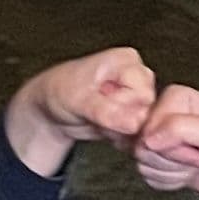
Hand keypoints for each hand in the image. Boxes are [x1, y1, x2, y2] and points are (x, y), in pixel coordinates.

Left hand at [4, 46, 156, 174]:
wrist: (51, 109)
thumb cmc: (60, 92)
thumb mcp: (78, 100)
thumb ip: (107, 112)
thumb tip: (135, 123)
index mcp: (127, 61)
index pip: (144, 95)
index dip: (122, 107)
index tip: (99, 102)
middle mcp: (138, 76)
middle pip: (147, 112)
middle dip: (122, 122)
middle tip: (97, 115)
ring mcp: (138, 96)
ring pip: (144, 126)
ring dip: (120, 132)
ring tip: (98, 120)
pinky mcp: (135, 113)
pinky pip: (139, 134)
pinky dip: (121, 138)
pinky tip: (104, 129)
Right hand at [132, 84, 198, 199]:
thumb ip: (181, 128)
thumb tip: (148, 138)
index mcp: (175, 98)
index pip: (149, 127)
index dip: (172, 145)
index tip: (198, 146)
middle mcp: (165, 115)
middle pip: (142, 146)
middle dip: (174, 160)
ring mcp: (161, 138)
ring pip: (144, 163)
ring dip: (174, 172)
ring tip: (197, 163)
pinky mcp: (161, 159)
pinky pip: (149, 176)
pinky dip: (171, 181)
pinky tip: (189, 173)